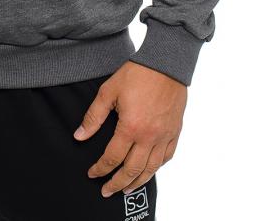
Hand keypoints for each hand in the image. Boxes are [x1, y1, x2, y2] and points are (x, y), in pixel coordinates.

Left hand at [73, 60, 185, 197]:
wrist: (165, 63)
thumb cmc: (136, 74)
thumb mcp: (108, 91)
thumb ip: (93, 116)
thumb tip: (79, 136)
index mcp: (131, 128)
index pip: (112, 158)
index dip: (100, 169)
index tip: (92, 174)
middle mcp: (149, 137)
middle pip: (132, 171)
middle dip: (117, 183)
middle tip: (106, 191)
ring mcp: (164, 136)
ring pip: (151, 169)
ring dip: (137, 182)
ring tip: (126, 189)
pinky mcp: (175, 132)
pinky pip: (166, 157)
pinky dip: (156, 168)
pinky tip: (149, 170)